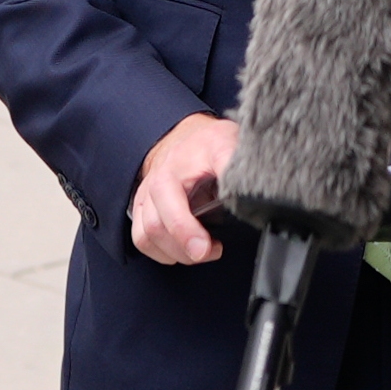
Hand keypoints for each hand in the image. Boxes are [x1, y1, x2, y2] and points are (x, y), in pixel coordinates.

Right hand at [131, 112, 236, 265]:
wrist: (187, 136)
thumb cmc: (207, 143)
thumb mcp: (227, 144)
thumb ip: (234, 164)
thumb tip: (249, 188)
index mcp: (174, 169)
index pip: (173, 205)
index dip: (187, 232)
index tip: (206, 248)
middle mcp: (155, 183)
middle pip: (156, 227)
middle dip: (185, 249)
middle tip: (214, 250)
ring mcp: (145, 197)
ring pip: (145, 236)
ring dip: (174, 253)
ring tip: (201, 250)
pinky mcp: (142, 208)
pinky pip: (141, 238)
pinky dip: (161, 251)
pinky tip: (182, 249)